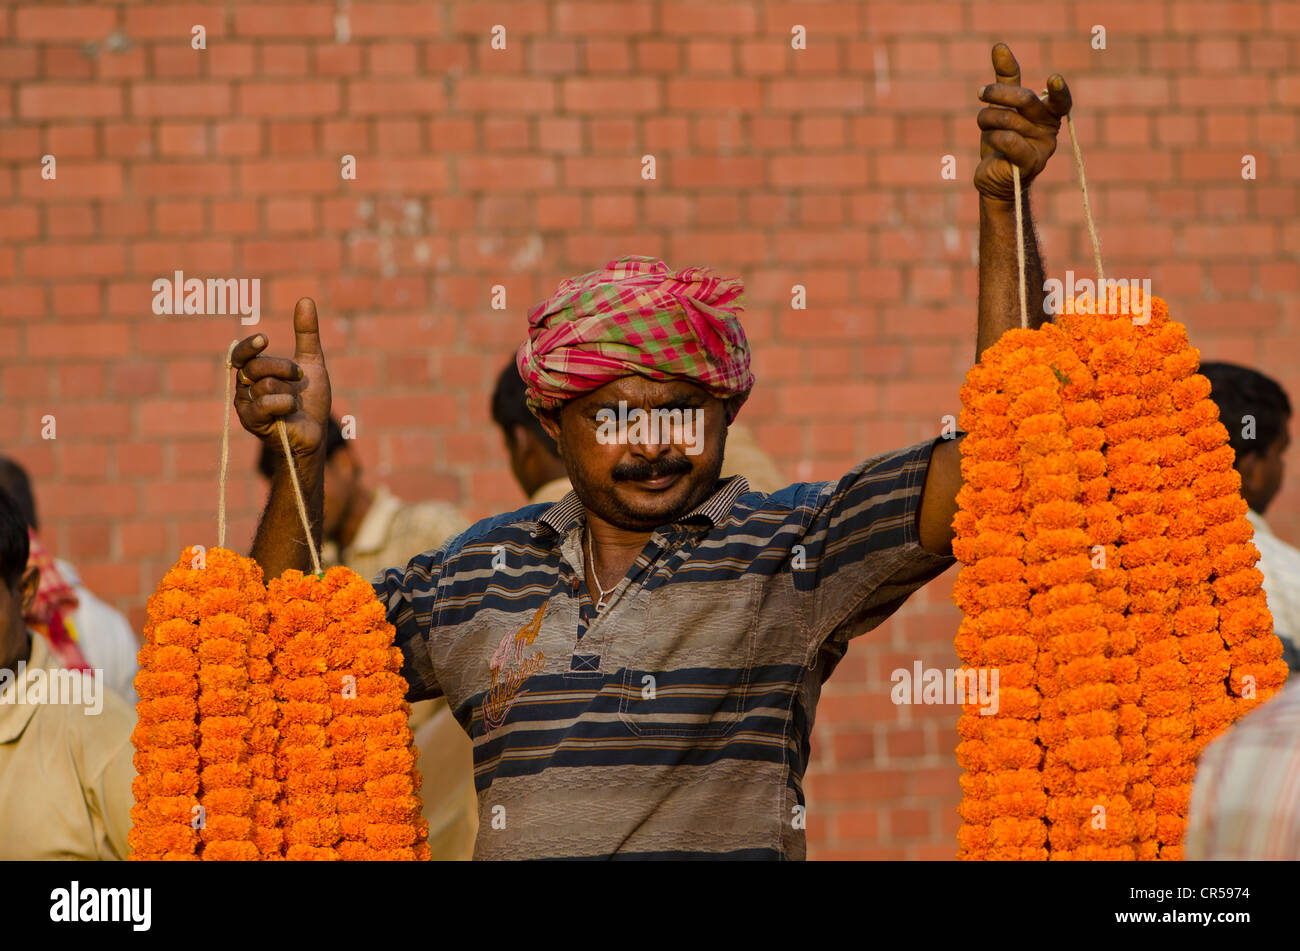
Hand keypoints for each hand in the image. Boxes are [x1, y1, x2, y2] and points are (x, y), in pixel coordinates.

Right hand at [231, 297, 330, 462]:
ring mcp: (245, 405)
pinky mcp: (251, 422)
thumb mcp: (312, 362)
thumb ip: (307, 334)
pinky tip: (292, 410)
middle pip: (254, 366)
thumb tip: (306, 299)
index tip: (265, 340)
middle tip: (298, 377)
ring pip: (263, 385)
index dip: (249, 346)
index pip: (241, 354)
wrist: (316, 433)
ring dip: (288, 391)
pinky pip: (265, 403)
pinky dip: (285, 404)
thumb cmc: (311, 402)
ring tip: (295, 402)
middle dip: (282, 368)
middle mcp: (244, 387)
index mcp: (255, 372)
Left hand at [973, 42, 1071, 203]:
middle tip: (980, 92)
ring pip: (1008, 120)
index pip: (1060, 99)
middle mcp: (1050, 129)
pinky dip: (994, 138)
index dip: (1058, 90)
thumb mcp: (1002, 107)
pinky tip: (992, 144)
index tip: (1053, 78)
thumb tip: (999, 46)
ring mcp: (1043, 148)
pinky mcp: (1030, 164)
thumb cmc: (1001, 140)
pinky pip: (1009, 140)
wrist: (994, 178)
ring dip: (987, 121)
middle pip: (1024, 100)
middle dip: (998, 93)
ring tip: (985, 128)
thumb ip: (1006, 78)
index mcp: (1049, 114)